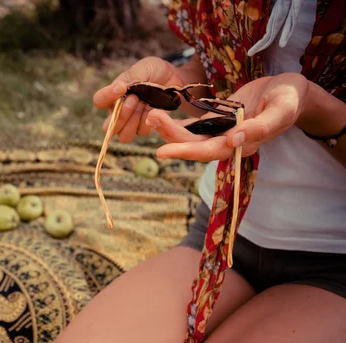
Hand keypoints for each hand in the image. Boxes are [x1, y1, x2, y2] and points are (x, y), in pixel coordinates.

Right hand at [93, 57, 187, 143]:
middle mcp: (119, 111)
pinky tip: (154, 109)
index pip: (99, 100)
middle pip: (108, 127)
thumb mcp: (144, 67)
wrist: (173, 79)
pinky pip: (141, 132)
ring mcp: (131, 122)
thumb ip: (132, 77)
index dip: (107, 96)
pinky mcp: (145, 127)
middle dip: (121, 115)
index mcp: (113, 95)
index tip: (122, 88)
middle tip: (134, 99)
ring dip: (133, 122)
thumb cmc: (154, 71)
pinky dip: (147, 121)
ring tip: (144, 105)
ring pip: (123, 136)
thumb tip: (119, 88)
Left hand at [150, 72, 309, 161]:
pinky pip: (193, 126)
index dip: (185, 151)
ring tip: (151, 114)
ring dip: (170, 128)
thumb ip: (261, 127)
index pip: (209, 152)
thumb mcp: (281, 109)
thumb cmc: (290, 99)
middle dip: (170, 136)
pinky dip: (177, 123)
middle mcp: (228, 143)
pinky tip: (159, 117)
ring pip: (190, 136)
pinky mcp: (217, 122)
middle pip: (194, 145)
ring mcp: (221, 133)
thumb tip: (235, 140)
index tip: (162, 150)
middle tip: (150, 119)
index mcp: (243, 145)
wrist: (291, 91)